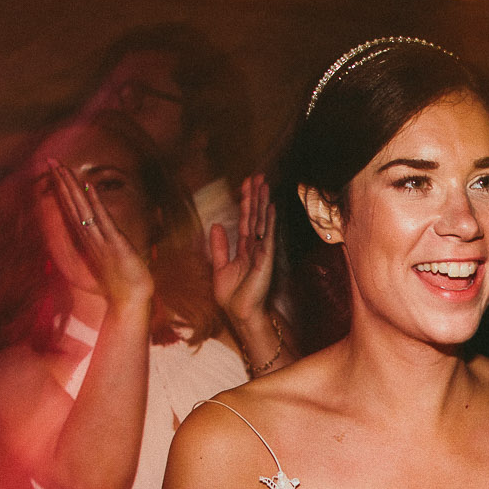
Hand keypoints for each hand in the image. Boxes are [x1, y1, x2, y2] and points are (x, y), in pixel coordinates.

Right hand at [40, 158, 152, 309]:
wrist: (130, 302)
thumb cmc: (121, 285)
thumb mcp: (108, 262)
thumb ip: (103, 248)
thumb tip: (103, 238)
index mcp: (88, 240)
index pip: (71, 210)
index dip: (62, 191)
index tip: (55, 173)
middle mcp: (89, 238)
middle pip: (72, 205)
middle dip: (61, 182)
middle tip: (50, 161)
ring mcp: (100, 240)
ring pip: (82, 209)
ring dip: (71, 187)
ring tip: (61, 168)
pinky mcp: (114, 243)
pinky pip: (102, 219)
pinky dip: (94, 202)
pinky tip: (87, 186)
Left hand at [209, 174, 278, 342]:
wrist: (240, 313)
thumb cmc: (233, 297)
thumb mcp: (219, 267)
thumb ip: (219, 247)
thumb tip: (216, 225)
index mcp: (244, 249)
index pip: (245, 220)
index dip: (245, 202)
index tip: (246, 184)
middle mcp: (255, 247)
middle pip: (255, 216)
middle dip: (255, 196)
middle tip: (257, 175)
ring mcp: (262, 252)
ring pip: (262, 222)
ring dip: (263, 202)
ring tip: (264, 184)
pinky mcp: (266, 259)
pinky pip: (268, 236)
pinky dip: (270, 221)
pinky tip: (271, 207)